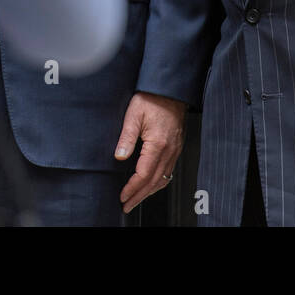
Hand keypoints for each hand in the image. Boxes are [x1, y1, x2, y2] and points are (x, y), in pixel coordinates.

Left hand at [115, 91, 185, 213]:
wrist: (170, 90)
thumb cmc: (152, 99)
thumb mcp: (133, 115)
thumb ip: (126, 137)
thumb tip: (119, 157)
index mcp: (158, 144)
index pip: (144, 174)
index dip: (132, 188)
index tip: (122, 196)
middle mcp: (169, 150)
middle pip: (154, 182)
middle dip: (139, 196)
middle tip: (127, 205)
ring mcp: (174, 150)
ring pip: (163, 179)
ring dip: (149, 192)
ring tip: (136, 199)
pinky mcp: (176, 148)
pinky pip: (168, 171)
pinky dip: (158, 182)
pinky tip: (151, 184)